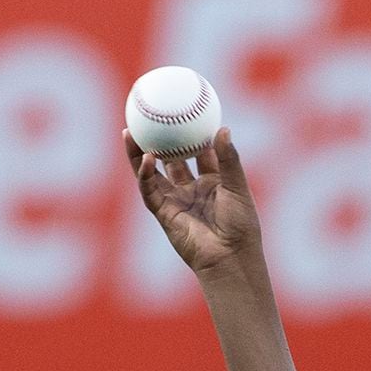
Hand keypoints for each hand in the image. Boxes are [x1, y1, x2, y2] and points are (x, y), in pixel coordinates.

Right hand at [126, 127, 260, 275]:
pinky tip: (145, 157)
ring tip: (129, 132)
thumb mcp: (238, 188)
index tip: (184, 112)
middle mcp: (192, 191)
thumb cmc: (241, 226)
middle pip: (170, 160)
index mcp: (212, 183)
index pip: (199, 153)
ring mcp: (176, 202)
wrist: (230, 258)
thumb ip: (229, 160)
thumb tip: (223, 129)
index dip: (191, 134)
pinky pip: (149, 190)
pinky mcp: (164, 214)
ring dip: (140, 154)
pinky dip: (144, 174)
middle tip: (150, 118)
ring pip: (152, 174)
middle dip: (160, 140)